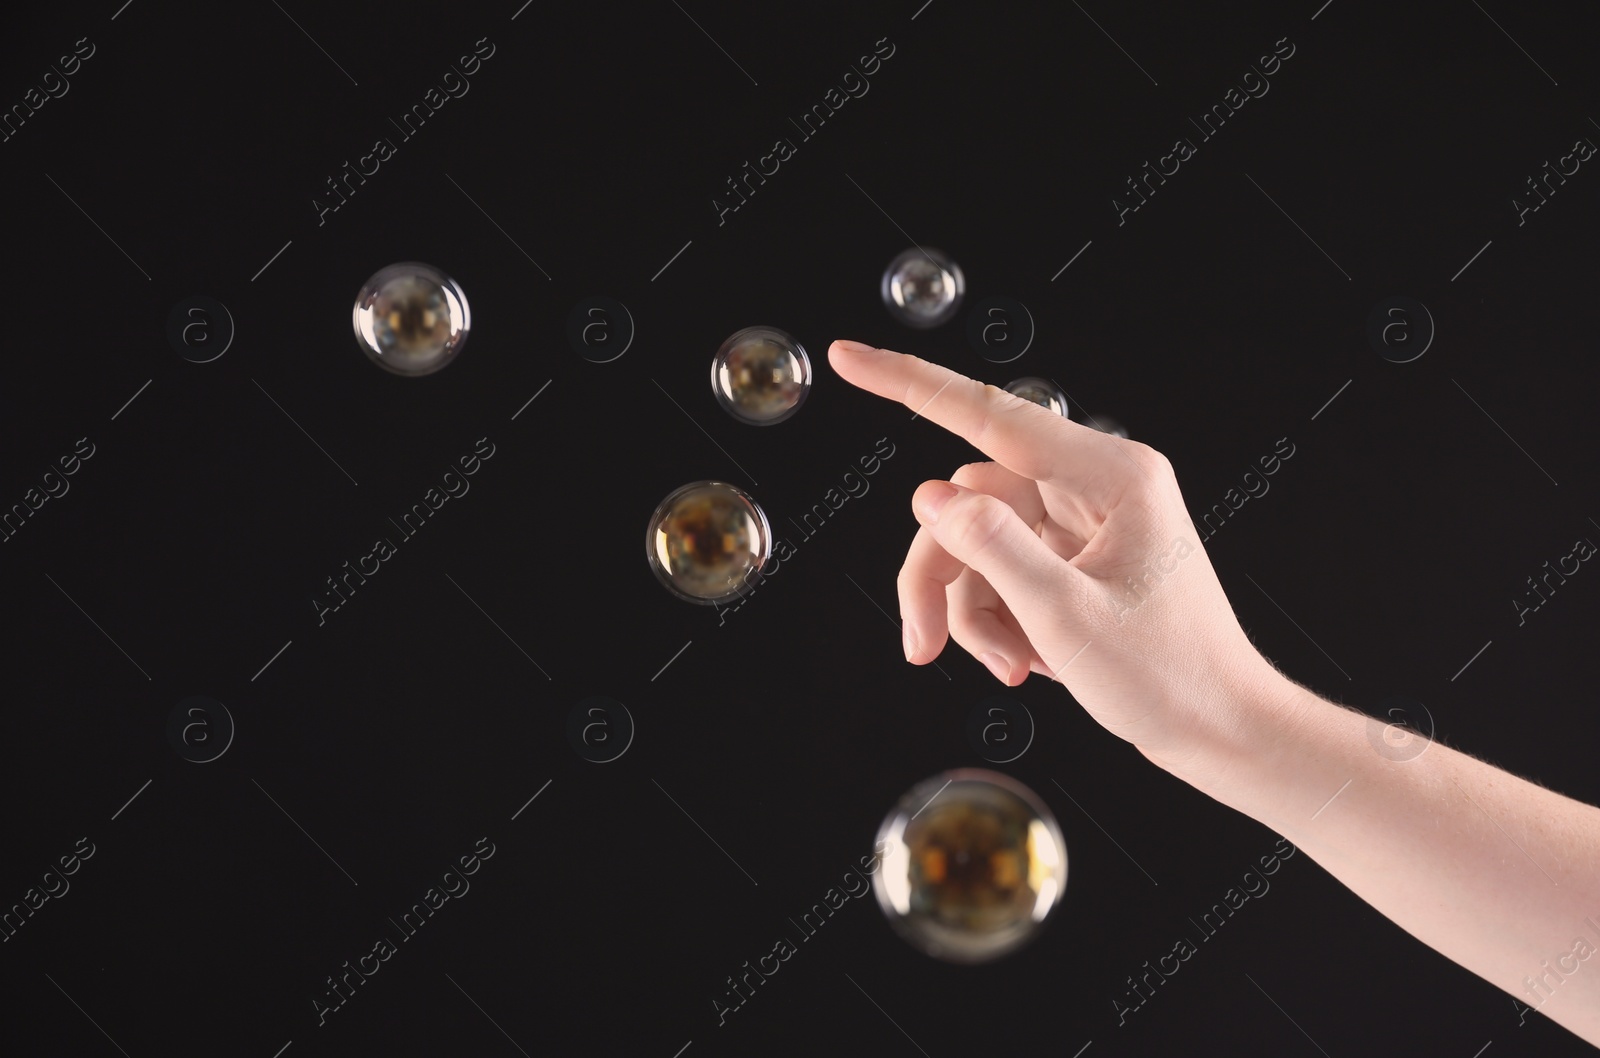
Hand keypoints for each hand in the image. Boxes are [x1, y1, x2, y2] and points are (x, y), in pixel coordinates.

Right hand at [828, 340, 1285, 769]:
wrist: (1221, 730)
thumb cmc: (1170, 676)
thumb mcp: (1067, 617)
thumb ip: (992, 548)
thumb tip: (930, 496)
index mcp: (1110, 475)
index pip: (988, 414)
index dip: (908, 383)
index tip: (847, 356)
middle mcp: (1095, 484)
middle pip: (968, 499)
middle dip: (941, 575)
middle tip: (922, 646)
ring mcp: (1082, 521)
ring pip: (976, 539)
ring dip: (971, 608)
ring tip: (1007, 665)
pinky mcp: (1073, 556)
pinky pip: (1001, 569)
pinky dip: (996, 618)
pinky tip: (1026, 661)